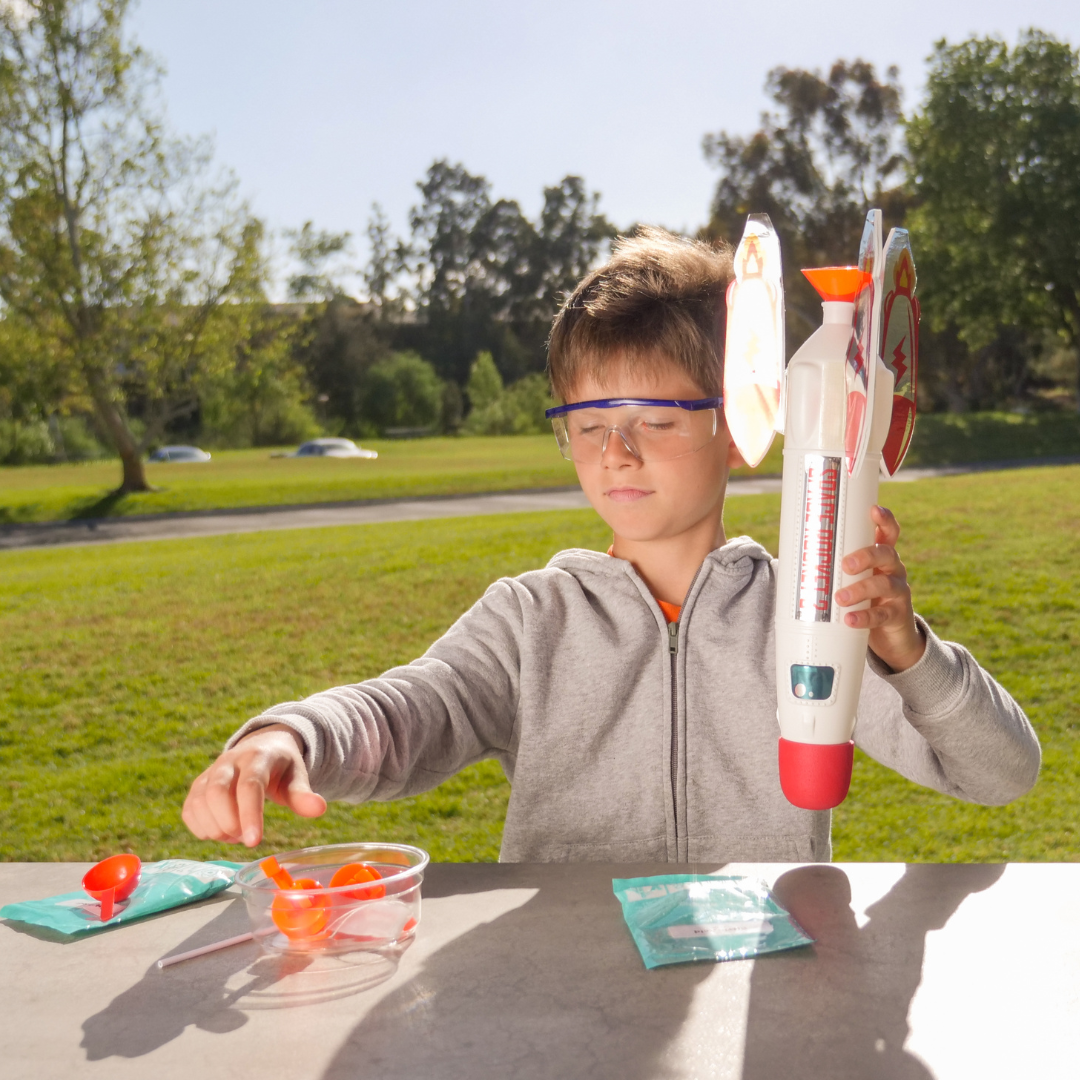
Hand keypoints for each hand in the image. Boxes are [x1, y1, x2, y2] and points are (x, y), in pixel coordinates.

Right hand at [182, 725, 326, 846]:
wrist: (262, 746)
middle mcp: (228, 762)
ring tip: (238, 835)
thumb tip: (319, 809)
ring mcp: (209, 773)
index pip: (249, 785)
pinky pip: (190, 810)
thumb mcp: (296, 776)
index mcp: (257, 757)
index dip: (250, 815)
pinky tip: (222, 832)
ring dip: (216, 829)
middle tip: (247, 839)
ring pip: (199, 803)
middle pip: (217, 792)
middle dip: (230, 823)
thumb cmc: (281, 767)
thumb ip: (303, 794)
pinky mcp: (197, 787)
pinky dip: (202, 828)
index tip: (254, 842)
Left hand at [834, 504, 925, 672]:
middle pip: (886, 554)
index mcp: (880, 557)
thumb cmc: (862, 598)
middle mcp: (893, 570)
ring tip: (840, 597)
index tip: (873, 510)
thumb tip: (794, 553)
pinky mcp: (897, 615)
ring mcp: (898, 592)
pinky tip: (849, 619)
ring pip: (884, 584)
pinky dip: (864, 617)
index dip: (884, 520)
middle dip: (865, 556)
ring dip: (860, 589)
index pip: (888, 533)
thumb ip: (833, 566)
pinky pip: (882, 615)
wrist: (886, 634)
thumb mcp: (850, 579)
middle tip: (845, 565)